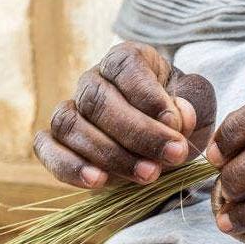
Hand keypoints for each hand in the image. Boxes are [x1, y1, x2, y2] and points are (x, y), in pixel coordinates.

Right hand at [34, 41, 215, 187]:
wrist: (163, 138)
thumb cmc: (180, 116)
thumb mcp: (197, 105)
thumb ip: (193, 104)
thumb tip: (179, 117)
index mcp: (126, 61)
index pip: (126, 67)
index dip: (150, 98)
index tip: (177, 126)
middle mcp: (93, 81)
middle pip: (98, 101)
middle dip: (139, 134)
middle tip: (174, 155)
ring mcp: (72, 109)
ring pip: (71, 125)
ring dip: (111, 155)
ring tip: (149, 175)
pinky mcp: (58, 140)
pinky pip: (47, 148)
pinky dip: (68, 166)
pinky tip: (97, 182)